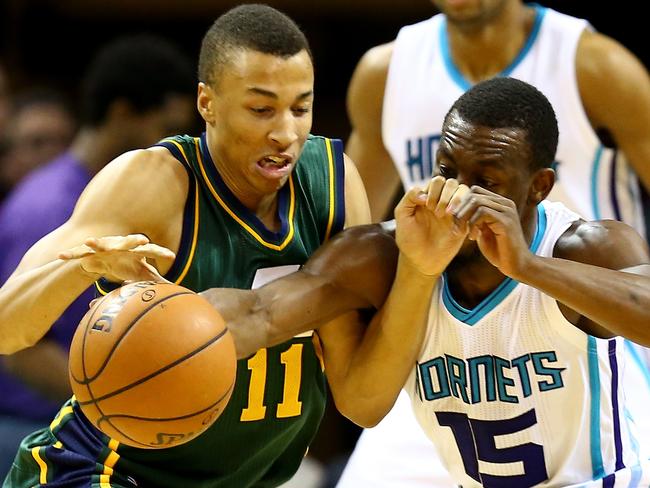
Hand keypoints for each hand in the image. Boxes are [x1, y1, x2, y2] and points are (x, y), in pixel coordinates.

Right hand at [59, 234, 174, 283]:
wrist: (106, 257)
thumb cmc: (128, 265)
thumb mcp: (143, 274)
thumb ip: (157, 282)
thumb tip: (177, 293)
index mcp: (138, 251)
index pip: (152, 251)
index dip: (161, 253)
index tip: (171, 256)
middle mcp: (123, 246)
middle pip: (130, 242)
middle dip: (134, 240)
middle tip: (142, 240)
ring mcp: (106, 247)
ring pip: (102, 244)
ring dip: (96, 242)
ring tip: (89, 241)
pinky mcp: (90, 251)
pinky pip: (79, 253)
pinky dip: (71, 254)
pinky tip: (60, 256)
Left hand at [395, 177, 469, 275]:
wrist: (420, 261)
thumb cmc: (409, 239)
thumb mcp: (402, 216)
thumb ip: (408, 198)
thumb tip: (424, 191)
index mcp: (428, 197)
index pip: (437, 181)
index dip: (433, 190)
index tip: (426, 206)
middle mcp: (442, 202)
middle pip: (452, 183)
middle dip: (445, 195)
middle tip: (437, 213)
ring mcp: (454, 212)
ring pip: (465, 192)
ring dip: (457, 199)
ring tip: (447, 215)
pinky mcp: (464, 224)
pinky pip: (473, 210)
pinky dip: (466, 212)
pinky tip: (455, 225)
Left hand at [453, 186, 531, 277]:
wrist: (515, 265)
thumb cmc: (498, 250)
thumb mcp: (482, 231)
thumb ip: (473, 218)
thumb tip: (456, 209)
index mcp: (500, 204)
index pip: (475, 191)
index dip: (460, 202)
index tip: (451, 217)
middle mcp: (505, 203)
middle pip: (474, 194)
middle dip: (459, 210)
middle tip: (454, 226)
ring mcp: (507, 211)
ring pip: (476, 201)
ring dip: (463, 217)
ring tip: (461, 232)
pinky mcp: (506, 221)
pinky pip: (482, 212)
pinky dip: (472, 224)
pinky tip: (472, 236)